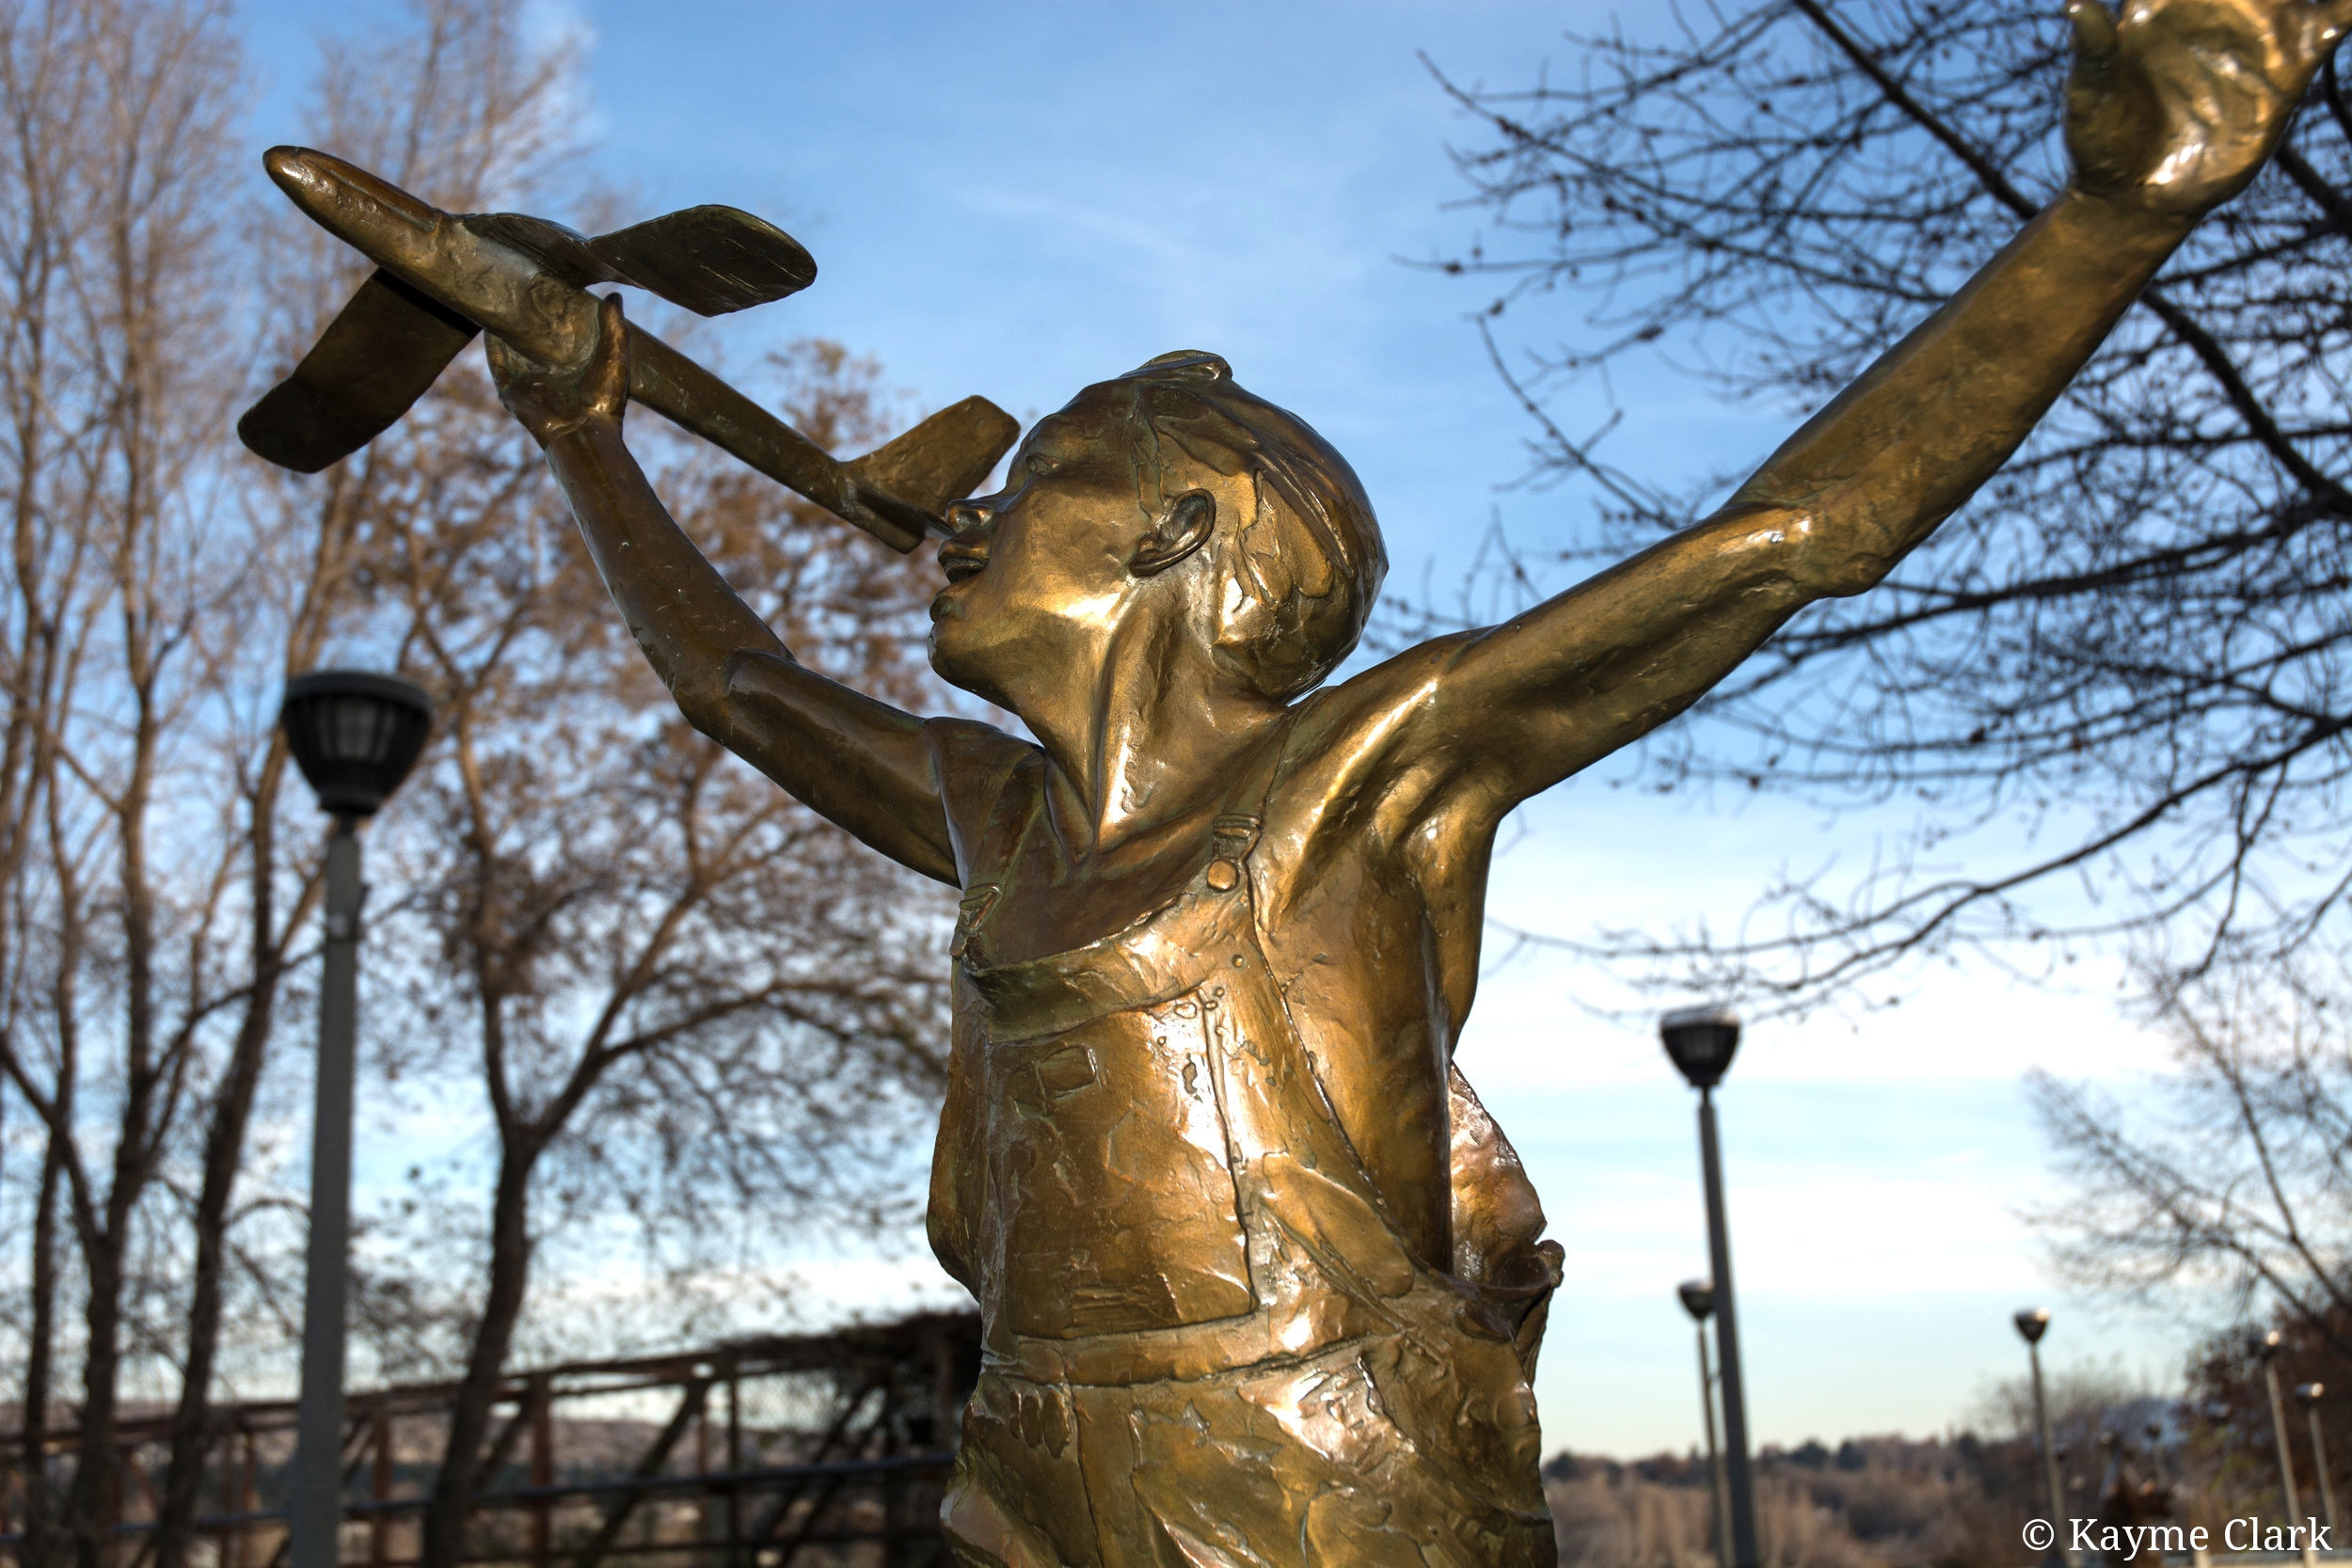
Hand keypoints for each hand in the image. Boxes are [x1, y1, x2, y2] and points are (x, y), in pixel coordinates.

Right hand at [487, 292, 628, 443]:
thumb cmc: (604, 401)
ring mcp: (528, 381)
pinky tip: (488, 322)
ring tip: (496, 295)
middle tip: (518, 283)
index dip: (553, 312)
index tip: (548, 285)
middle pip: (531, 337)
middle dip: (525, 315)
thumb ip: (615, 327)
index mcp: (574, 366)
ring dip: (504, 326)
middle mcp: (548, 372)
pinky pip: (496, 362)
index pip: (558, 333)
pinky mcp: (510, 390)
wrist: (584, 434)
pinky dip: (491, 343)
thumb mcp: (615, 356)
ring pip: (511, 347)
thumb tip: (615, 295)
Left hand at [2065, 0, 2351, 218]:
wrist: (2136, 198)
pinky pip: (2334, 20)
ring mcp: (2256, 32)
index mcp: (2163, 0)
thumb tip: (2073, 4)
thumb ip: (2094, 47)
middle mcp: (2216, 6)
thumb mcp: (2092, 93)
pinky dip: (2347, 4)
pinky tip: (2347, 3)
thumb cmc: (2103, 141)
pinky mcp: (2288, 67)